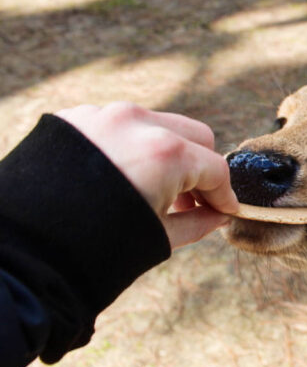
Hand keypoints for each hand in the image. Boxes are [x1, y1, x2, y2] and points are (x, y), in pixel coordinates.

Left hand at [56, 102, 238, 248]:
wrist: (22, 252)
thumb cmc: (95, 248)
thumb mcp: (156, 237)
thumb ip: (197, 223)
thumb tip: (218, 217)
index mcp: (167, 153)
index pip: (214, 168)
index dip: (224, 195)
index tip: (224, 212)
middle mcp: (139, 123)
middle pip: (194, 136)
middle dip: (200, 168)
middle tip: (192, 202)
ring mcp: (105, 115)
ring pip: (158, 125)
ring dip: (167, 155)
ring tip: (155, 191)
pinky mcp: (77, 118)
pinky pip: (120, 125)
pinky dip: (131, 148)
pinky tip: (121, 179)